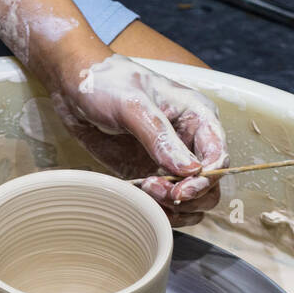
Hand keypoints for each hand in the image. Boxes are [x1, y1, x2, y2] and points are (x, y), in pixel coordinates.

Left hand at [49, 52, 229, 226]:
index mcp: (198, 117)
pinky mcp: (150, 176)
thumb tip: (190, 171)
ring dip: (173, 207)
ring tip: (144, 189)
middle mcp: (190, 143)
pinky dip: (158, 210)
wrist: (75, 87)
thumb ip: (160, 137)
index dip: (205, 180)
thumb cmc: (108, 83)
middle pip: (210, 187)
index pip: (218, 158)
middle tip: (153, 188)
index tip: (180, 191)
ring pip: (192, 202)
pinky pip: (166, 206)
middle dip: (187, 196)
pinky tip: (139, 198)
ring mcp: (171, 163)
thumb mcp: (133, 105)